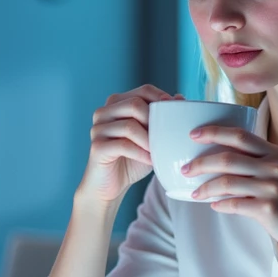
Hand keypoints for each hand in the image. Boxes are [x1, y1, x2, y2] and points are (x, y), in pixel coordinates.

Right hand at [78, 85, 181, 207]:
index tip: (176, 115)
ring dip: (149, 140)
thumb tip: (180, 97)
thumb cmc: (132, 159)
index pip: (144, 90)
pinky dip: (141, 153)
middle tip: (165, 137)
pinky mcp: (97, 147)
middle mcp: (103, 112)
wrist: (111, 186)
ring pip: (129, 125)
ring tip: (159, 151)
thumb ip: (161, 118)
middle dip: (155, 121)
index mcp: (116, 103)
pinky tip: (151, 160)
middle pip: (135, 104)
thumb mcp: (151, 137)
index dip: (163, 100)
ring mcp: (98, 129)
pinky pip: (123, 145)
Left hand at [184, 124, 277, 266]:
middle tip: (186, 169)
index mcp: (276, 153)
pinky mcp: (268, 209)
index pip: (240, 135)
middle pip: (227, 157)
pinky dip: (219, 205)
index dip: (214, 132)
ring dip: (205, 188)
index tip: (194, 135)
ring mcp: (272, 188)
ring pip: (226, 182)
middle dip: (200, 163)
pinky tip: (214, 206)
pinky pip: (233, 205)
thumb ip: (260, 163)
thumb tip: (223, 161)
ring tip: (195, 193)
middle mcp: (275, 167)